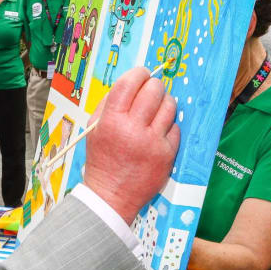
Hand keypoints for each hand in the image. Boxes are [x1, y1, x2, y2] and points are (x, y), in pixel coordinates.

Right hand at [84, 67, 178, 223]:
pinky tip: (158, 132)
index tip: (142, 74)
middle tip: (151, 91)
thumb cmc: (102, 160)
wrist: (111, 196)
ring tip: (156, 110)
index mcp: (111, 121)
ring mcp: (153, 142)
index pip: (129, 83)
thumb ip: (109, 104)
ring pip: (169, 106)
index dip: (138, 73)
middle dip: (153, 86)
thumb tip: (131, 82)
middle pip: (154, 90)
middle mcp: (133, 129)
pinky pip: (175, 127)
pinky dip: (168, 126)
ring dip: (164, 103)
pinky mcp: (167, 154)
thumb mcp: (94, 129)